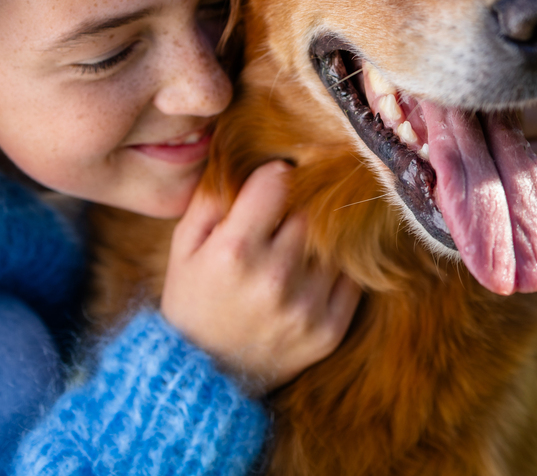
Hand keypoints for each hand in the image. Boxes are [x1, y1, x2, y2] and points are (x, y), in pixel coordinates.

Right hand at [160, 160, 361, 395]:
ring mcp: (308, 307)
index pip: (279, 181)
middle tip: (290, 210)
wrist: (204, 380)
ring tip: (299, 243)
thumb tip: (246, 158)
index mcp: (235, 251)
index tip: (274, 181)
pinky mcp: (331, 330)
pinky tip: (314, 269)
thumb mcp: (184, 248)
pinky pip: (352, 277)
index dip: (276, 175)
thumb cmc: (192, 303)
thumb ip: (211, 198)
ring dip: (322, 236)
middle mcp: (275, 278)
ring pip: (335, 241)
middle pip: (311, 209)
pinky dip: (338, 267)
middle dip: (302, 204)